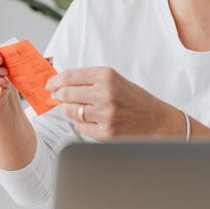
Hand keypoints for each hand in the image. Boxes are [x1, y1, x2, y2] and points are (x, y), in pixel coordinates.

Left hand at [46, 67, 175, 139]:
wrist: (159, 122)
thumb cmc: (136, 100)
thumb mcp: (116, 81)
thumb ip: (90, 80)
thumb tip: (61, 83)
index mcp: (107, 76)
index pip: (70, 76)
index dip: (55, 80)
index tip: (50, 84)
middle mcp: (105, 93)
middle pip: (66, 93)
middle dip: (58, 95)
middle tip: (56, 96)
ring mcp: (105, 114)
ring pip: (70, 111)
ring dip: (69, 110)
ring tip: (78, 108)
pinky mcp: (106, 132)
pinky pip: (80, 127)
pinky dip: (81, 123)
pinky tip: (90, 120)